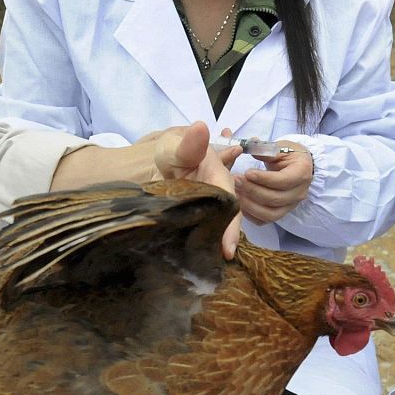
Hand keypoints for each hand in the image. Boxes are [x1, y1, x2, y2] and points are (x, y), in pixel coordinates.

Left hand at [149, 122, 244, 255]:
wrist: (164, 158)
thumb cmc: (173, 151)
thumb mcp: (176, 146)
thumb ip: (188, 143)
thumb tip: (200, 127)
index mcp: (218, 177)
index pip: (227, 202)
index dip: (230, 226)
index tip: (228, 249)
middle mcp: (219, 194)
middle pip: (227, 219)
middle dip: (226, 241)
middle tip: (219, 264)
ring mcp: (210, 207)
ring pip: (218, 226)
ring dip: (216, 244)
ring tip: (208, 266)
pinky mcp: (200, 217)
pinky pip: (207, 230)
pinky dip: (205, 243)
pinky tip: (198, 261)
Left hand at [227, 127, 312, 223]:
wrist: (299, 166)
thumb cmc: (289, 155)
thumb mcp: (280, 148)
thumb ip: (265, 150)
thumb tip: (250, 145)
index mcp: (301, 173)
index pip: (283, 181)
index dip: (264, 179)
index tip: (247, 173)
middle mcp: (299, 193)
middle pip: (274, 199)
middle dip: (252, 190)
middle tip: (235, 180)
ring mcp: (291, 206)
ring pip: (270, 214)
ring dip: (249, 205)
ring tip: (235, 192)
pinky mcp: (281, 213)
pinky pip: (265, 220)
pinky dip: (251, 215)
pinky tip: (239, 203)